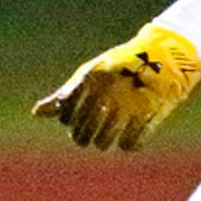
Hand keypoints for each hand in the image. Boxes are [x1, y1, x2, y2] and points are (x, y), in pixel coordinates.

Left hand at [33, 23, 200, 150]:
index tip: (75, 118)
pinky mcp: (149, 115)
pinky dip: (127, 144)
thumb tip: (36, 113)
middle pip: (83, 132)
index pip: (66, 113)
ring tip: (105, 139)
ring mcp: (129, 104)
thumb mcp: (90, 75)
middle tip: (89, 136)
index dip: (68, 119)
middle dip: (84, 136)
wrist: (165, 55)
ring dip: (103, 142)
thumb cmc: (119, 68)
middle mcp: (108, 92)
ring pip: (104, 141)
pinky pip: (130, 144)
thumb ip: (65, 95)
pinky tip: (127, 139)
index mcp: (91, 79)